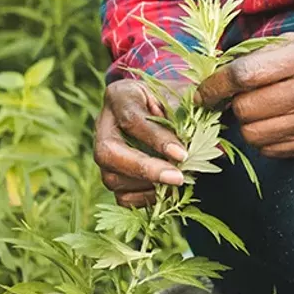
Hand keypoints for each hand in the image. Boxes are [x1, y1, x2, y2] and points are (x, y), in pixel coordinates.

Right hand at [93, 78, 187, 207]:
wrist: (158, 107)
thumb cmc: (169, 99)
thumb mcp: (177, 94)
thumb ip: (181, 110)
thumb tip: (191, 137)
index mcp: (120, 96)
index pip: (132, 120)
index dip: (156, 139)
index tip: (182, 154)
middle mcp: (103, 125)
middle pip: (109, 153)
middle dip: (144, 169)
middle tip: (177, 178)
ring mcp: (102, 152)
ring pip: (112, 178)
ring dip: (148, 185)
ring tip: (176, 181)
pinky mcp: (110, 174)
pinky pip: (120, 197)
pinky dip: (145, 199)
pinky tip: (166, 191)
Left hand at [197, 31, 293, 158]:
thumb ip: (264, 52)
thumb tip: (218, 67)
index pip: (244, 74)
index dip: (214, 85)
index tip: (203, 91)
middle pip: (246, 110)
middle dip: (233, 106)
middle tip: (236, 98)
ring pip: (255, 135)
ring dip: (246, 125)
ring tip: (256, 111)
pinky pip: (274, 150)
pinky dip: (265, 140)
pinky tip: (275, 124)